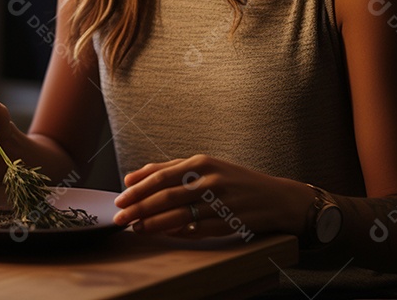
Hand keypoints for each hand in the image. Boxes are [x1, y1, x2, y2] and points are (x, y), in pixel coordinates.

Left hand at [113, 155, 311, 237]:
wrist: (276, 198)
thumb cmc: (233, 180)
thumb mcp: (205, 166)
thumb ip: (169, 169)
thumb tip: (132, 176)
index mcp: (202, 163)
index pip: (161, 176)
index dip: (138, 188)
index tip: (120, 198)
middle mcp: (210, 180)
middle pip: (166, 196)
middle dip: (139, 208)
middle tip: (121, 217)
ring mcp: (220, 203)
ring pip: (179, 215)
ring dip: (153, 224)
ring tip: (136, 228)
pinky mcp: (228, 223)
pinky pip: (196, 230)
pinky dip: (177, 233)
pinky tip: (163, 234)